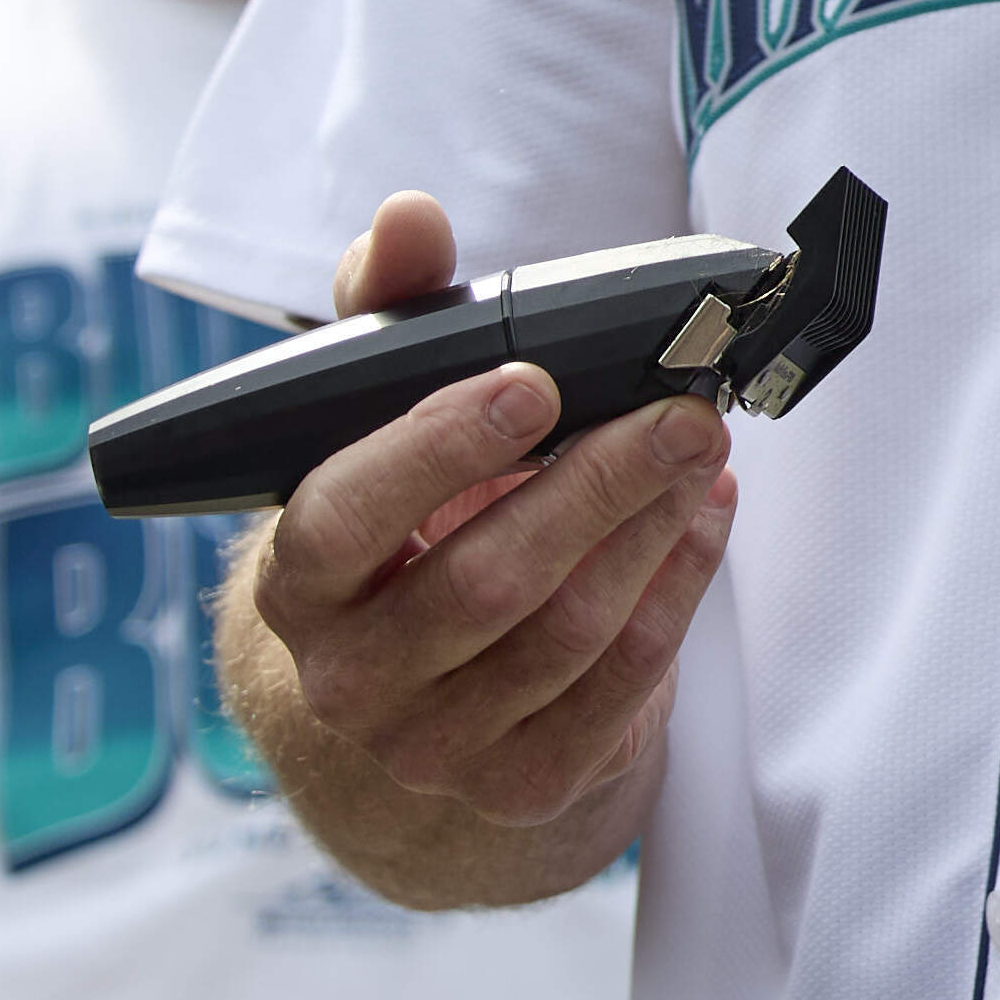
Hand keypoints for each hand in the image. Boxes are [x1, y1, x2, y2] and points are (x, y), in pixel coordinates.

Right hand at [242, 193, 736, 830]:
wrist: (407, 704)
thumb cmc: (398, 526)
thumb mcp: (373, 425)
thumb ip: (389, 314)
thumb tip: (408, 216)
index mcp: (297, 582)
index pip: (344, 517)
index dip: (436, 450)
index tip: (530, 382)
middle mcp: (349, 679)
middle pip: (486, 582)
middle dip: (596, 484)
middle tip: (682, 411)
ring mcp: (436, 746)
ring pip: (568, 634)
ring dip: (651, 530)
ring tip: (703, 449)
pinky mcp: (524, 782)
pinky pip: (621, 683)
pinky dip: (675, 590)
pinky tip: (702, 520)